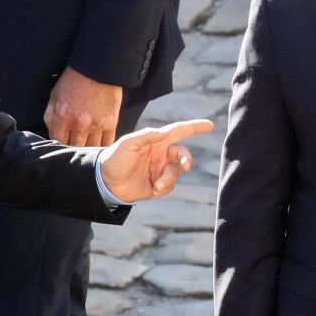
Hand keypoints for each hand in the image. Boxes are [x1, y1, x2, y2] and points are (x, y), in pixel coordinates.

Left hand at [44, 67, 122, 146]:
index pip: (58, 142)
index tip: (62, 144)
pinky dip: (102, 146)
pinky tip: (99, 145)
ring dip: (88, 149)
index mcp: (63, 117)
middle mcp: (80, 124)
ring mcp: (97, 125)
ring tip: (86, 146)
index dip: (59, 145)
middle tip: (74, 146)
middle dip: (73, 148)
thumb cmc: (74, 81)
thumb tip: (52, 134)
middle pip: (75, 148)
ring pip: (91, 148)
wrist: (98, 68)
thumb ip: (50, 117)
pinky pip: (107, 142)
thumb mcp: (54, 95)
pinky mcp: (111, 123)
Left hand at [98, 119, 213, 201]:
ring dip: (169, 179)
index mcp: (155, 141)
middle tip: (186, 166)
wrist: (105, 181)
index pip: (178, 131)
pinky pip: (169, 186)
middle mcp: (160, 154)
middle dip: (187, 159)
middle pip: (182, 154)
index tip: (209, 125)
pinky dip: (164, 188)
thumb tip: (165, 132)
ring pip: (176, 172)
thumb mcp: (128, 144)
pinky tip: (153, 189)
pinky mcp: (157, 184)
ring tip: (157, 185)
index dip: (194, 127)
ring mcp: (159, 169)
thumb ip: (146, 137)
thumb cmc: (115, 158)